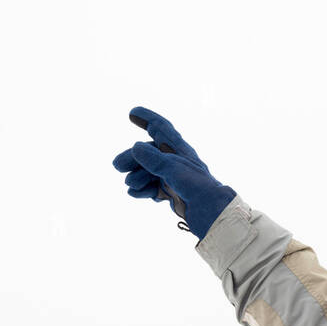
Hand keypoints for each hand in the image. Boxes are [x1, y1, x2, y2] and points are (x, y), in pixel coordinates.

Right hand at [112, 106, 236, 237]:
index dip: (147, 119)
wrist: (210, 212)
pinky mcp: (171, 192)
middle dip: (131, 158)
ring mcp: (172, 177)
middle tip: (117, 166)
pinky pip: (152, 188)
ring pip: (148, 172)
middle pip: (147, 153)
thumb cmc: (197, 186)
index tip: (132, 113)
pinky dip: (143, 190)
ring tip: (130, 184)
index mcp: (178, 148)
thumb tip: (136, 148)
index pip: (161, 128)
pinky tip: (135, 193)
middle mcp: (175, 160)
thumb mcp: (173, 169)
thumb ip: (154, 159)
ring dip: (137, 176)